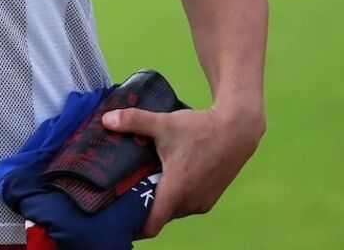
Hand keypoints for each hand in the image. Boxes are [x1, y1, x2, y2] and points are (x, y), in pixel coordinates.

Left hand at [101, 104, 263, 237]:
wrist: (237, 131)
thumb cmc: (200, 130)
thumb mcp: (163, 123)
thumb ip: (134, 121)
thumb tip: (106, 119)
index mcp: (177, 190)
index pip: (152, 224)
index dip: (133, 224)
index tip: (117, 215)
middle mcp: (190, 203)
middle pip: (159, 215)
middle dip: (142, 206)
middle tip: (123, 190)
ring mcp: (202, 203)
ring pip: (172, 210)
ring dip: (159, 200)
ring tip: (141, 182)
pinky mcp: (210, 198)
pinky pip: (185, 205)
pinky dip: (174, 197)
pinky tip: (163, 178)